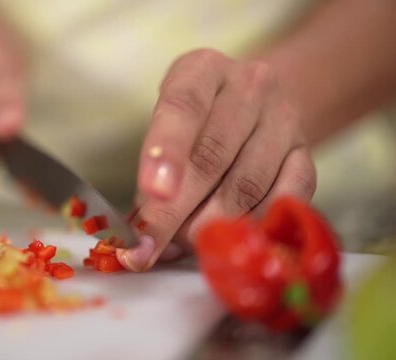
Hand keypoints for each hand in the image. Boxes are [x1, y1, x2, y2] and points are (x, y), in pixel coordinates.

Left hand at [117, 49, 315, 271]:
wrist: (254, 102)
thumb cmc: (195, 120)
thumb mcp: (166, 125)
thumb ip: (154, 173)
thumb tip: (147, 237)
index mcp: (202, 69)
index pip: (182, 107)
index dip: (166, 152)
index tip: (151, 193)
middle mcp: (249, 85)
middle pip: (212, 156)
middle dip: (176, 211)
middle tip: (152, 246)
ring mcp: (284, 118)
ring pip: (247, 184)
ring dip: (211, 224)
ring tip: (184, 244)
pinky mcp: (307, 153)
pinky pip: (285, 200)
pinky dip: (253, 228)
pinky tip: (230, 241)